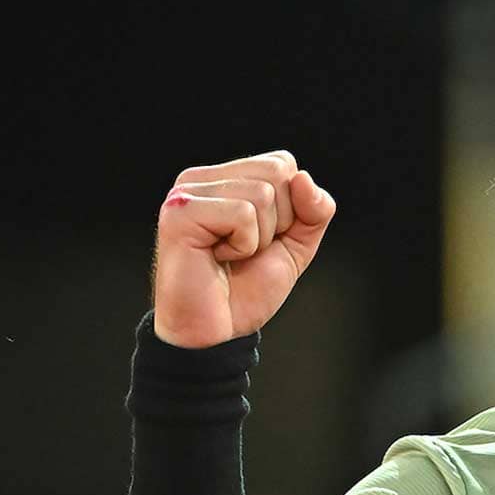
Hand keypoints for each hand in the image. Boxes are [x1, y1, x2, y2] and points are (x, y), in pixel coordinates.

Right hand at [150, 150, 335, 347]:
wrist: (216, 331)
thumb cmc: (246, 288)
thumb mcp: (296, 245)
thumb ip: (314, 210)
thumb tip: (304, 178)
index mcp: (224, 179)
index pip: (282, 163)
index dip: (292, 207)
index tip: (264, 239)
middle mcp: (201, 179)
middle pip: (276, 172)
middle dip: (280, 221)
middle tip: (246, 250)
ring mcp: (186, 193)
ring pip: (262, 194)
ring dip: (259, 238)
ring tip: (230, 255)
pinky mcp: (180, 213)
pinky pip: (242, 215)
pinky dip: (243, 245)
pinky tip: (217, 257)